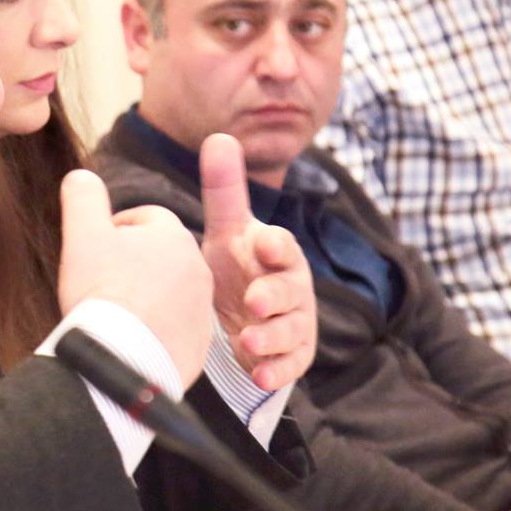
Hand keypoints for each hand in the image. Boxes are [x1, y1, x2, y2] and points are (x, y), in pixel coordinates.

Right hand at [56, 167, 213, 386]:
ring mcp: (201, 310)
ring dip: (146, 296)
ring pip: (169, 292)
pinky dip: (155, 330)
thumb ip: (82, 196)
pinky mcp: (198, 345)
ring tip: (116, 312)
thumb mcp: (82, 233)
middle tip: (102, 280)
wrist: (122, 359)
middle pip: (159, 256)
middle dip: (133, 263)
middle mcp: (197, 269)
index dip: (115, 228)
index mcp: (173, 235)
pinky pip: (174, 329)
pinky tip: (129, 339)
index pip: (145, 218)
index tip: (95, 246)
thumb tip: (81, 176)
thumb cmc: (101, 290)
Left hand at [197, 134, 316, 390]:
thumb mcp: (228, 232)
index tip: (264, 244)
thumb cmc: (236, 268)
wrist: (237, 321)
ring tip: (249, 341)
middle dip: (274, 295)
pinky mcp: (288, 358)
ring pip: (291, 330)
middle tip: (253, 301)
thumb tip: (219, 136)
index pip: (282, 247)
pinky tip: (257, 374)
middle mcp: (290, 289)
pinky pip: (288, 367)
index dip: (275, 246)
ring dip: (272, 336)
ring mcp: (292, 325)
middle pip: (290, 291)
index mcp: (276, 255)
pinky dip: (275, 371)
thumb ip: (224, 190)